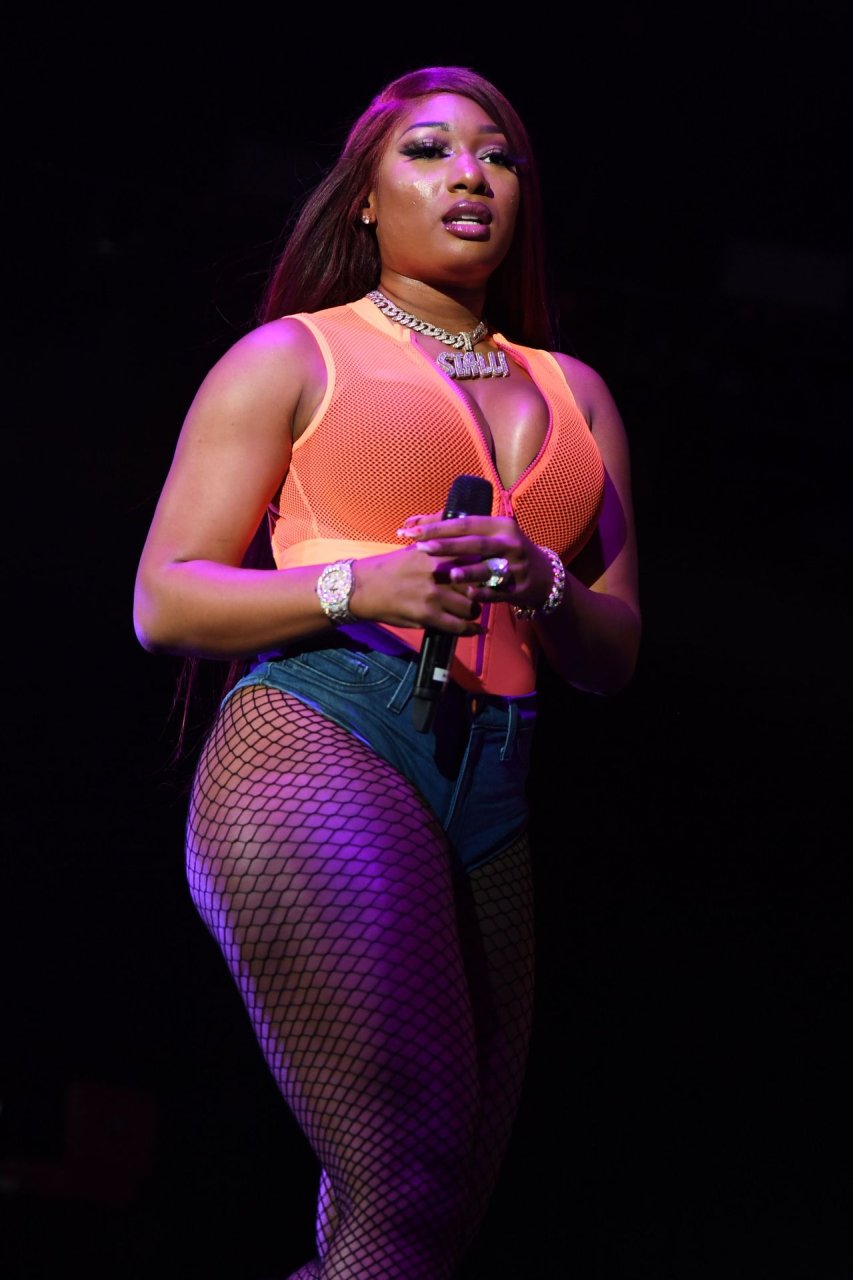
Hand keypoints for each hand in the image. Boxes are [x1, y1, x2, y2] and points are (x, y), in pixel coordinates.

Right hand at [350, 543, 483, 633]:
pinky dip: (469, 629)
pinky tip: (473, 628)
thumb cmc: (390, 567)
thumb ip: (439, 541)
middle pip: (476, 582)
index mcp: (436, 551)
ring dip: (474, 610)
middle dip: (483, 590)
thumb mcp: (415, 547)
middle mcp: (437, 571)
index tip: (490, 570)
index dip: (485, 565)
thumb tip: (459, 529)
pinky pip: (457, 625)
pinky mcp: (426, 615)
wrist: (362, 588)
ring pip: (470, 606)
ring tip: (473, 610)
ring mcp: (432, 595)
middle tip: (484, 594)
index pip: (473, 557)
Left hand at [396, 514, 555, 612]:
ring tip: (451, 574)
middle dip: (449, 546)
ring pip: (491, 568)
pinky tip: (470, 595)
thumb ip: (454, 530)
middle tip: (423, 548)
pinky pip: (500, 591)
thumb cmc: (504, 550)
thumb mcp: (488, 535)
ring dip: (471, 571)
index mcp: (499, 525)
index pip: (466, 524)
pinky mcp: (520, 587)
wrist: (544, 575)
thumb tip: (413, 521)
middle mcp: (509, 543)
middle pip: (476, 544)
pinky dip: (486, 593)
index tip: (413, 531)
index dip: (439, 527)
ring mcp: (516, 566)